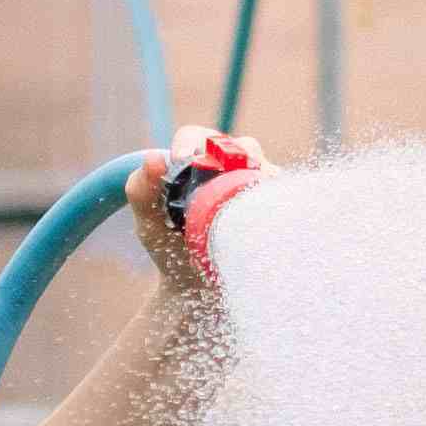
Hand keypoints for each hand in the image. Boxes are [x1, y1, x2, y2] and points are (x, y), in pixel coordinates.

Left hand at [132, 124, 266, 295]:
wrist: (194, 289)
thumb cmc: (169, 248)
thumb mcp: (150, 224)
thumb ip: (141, 191)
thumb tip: (152, 157)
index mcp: (197, 161)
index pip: (196, 136)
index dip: (190, 143)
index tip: (182, 160)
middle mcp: (230, 169)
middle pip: (243, 145)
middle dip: (240, 153)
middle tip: (230, 174)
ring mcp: (255, 190)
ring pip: (268, 170)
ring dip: (263, 178)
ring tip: (251, 198)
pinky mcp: (273, 211)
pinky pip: (283, 200)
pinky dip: (277, 203)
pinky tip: (267, 217)